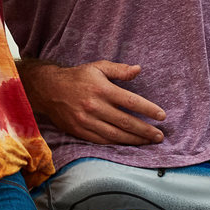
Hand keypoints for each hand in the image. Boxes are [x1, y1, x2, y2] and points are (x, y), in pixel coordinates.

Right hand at [19, 60, 166, 145]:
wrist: (48, 89)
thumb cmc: (77, 77)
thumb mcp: (97, 67)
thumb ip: (119, 70)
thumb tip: (138, 69)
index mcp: (101, 89)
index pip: (131, 102)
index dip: (149, 110)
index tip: (162, 116)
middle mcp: (94, 106)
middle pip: (126, 122)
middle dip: (146, 130)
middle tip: (160, 136)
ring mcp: (86, 120)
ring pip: (115, 134)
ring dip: (134, 140)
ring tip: (148, 141)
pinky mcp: (79, 130)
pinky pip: (102, 140)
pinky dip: (117, 143)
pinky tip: (127, 143)